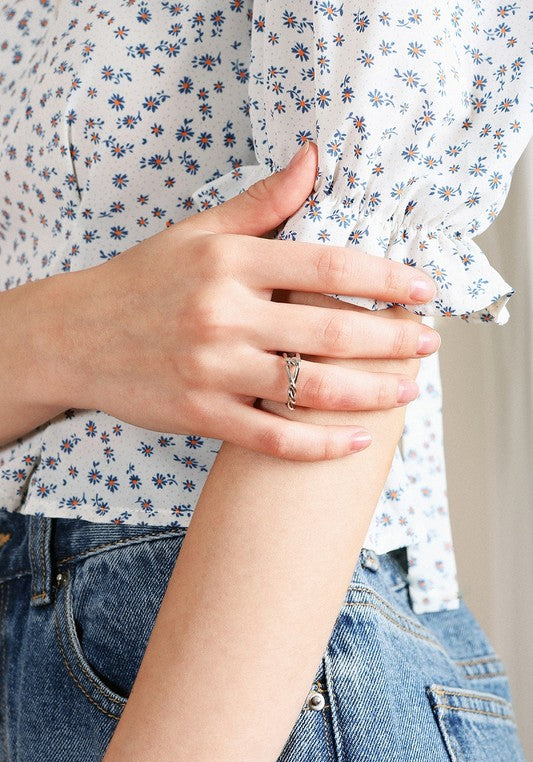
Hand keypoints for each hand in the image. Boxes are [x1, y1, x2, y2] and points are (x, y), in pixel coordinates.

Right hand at [45, 141, 439, 461]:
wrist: (75, 335)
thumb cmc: (143, 281)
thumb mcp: (198, 233)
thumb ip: (262, 203)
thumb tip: (314, 158)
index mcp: (230, 262)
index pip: (329, 263)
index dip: (387, 275)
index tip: (423, 287)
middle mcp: (224, 314)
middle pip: (332, 328)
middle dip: (393, 338)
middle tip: (429, 343)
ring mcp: (212, 369)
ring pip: (310, 388)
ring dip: (370, 393)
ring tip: (406, 392)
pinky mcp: (200, 415)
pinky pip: (271, 437)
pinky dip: (318, 446)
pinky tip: (354, 442)